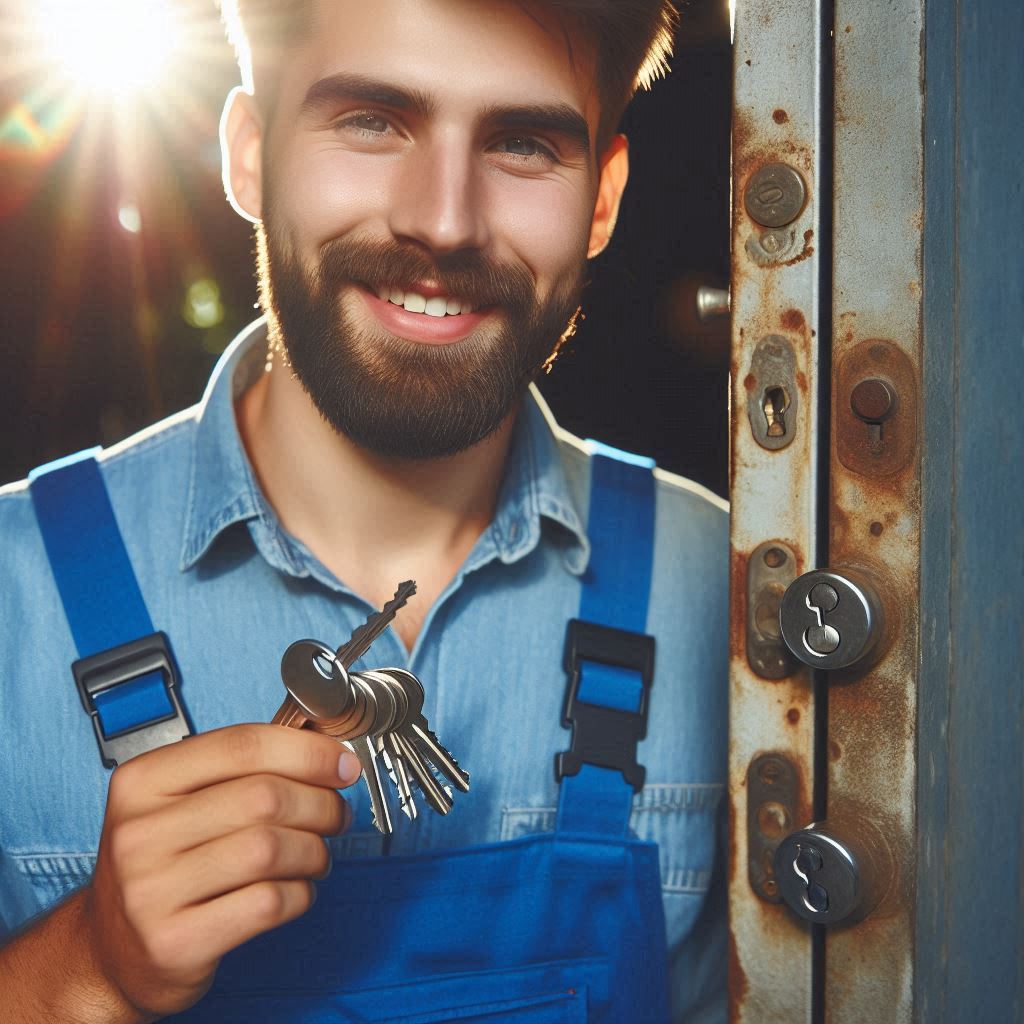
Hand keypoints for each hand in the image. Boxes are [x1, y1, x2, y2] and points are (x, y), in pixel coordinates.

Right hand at [84, 724, 360, 1018]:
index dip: (308, 750)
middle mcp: (139, 832)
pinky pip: (267, 903)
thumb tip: (328, 752)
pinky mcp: (175, 942)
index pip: (243, 745)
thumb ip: (243, 770)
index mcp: (142, 781)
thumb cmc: (164, 863)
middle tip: (336, 814)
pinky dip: (300, 893)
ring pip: (270, 849)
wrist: (113, 951)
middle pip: (264, 797)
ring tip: (317, 855)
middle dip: (320, 803)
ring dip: (314, 851)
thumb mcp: (180, 802)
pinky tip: (296, 890)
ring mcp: (151, 891)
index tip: (343, 764)